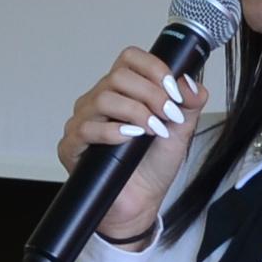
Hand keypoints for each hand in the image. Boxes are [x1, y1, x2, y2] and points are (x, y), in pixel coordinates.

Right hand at [58, 47, 204, 249]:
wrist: (141, 202)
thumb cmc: (153, 165)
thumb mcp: (181, 130)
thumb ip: (189, 104)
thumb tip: (190, 84)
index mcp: (123, 90)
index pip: (130, 58)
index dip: (153, 68)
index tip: (173, 90)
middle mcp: (99, 100)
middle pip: (118, 76)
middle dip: (150, 94)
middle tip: (168, 115)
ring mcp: (83, 121)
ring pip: (103, 98)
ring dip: (136, 112)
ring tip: (154, 131)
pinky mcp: (71, 146)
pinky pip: (87, 128)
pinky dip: (113, 132)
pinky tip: (131, 140)